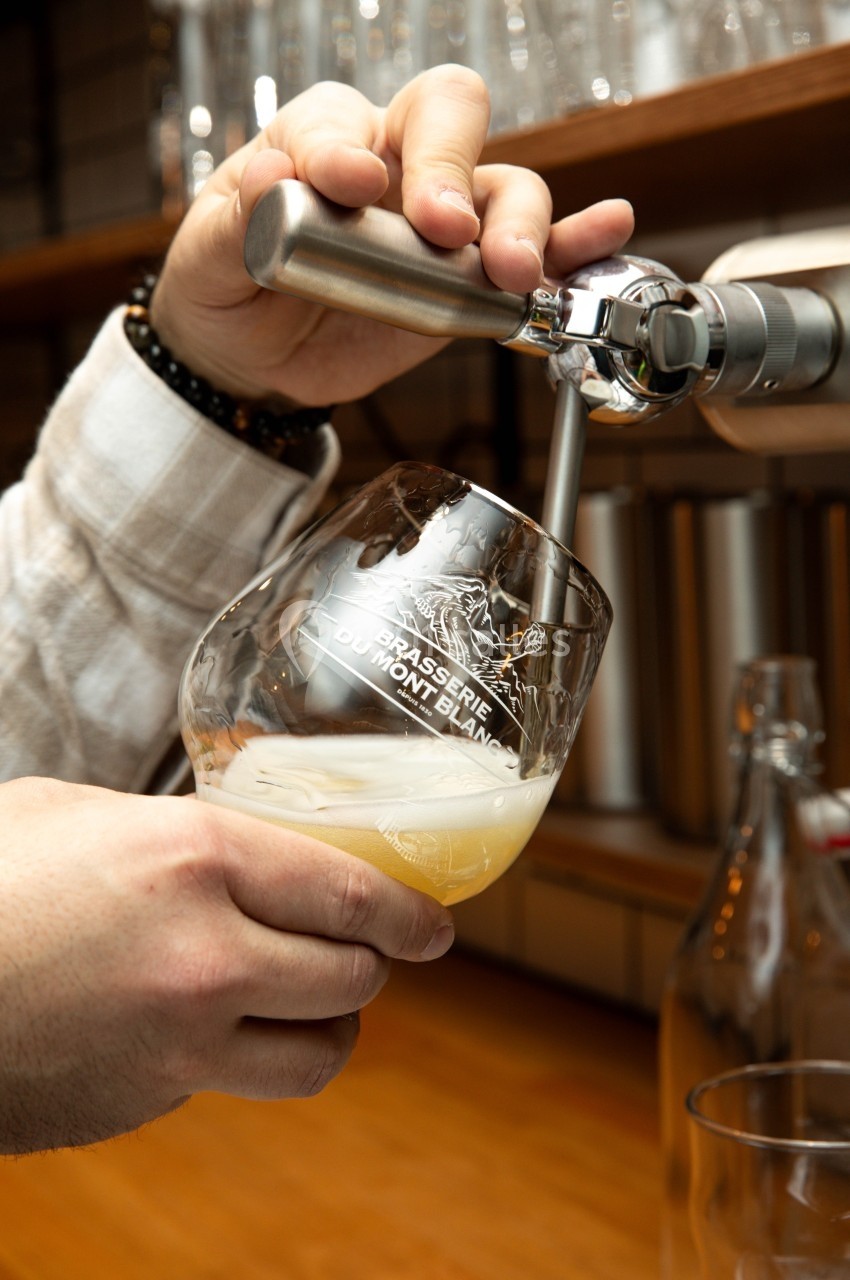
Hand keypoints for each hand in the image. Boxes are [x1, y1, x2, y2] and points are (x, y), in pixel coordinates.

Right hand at [0, 777, 453, 1153]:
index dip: (411, 915)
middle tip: (364, 952)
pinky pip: (233, 1084)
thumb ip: (172, 828)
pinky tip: (203, 1026)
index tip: (436, 926)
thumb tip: (232, 839)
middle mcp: (206, 958)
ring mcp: (179, 1045)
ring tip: (307, 1002)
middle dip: (373, 966)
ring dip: (328, 1028)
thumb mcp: (78, 813)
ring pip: (319, 1058)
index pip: (353, 894)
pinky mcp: (147, 1102)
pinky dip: (242, 1059)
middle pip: (354, 980)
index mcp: (196, 858)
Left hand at [150, 64, 633, 405]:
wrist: (252, 360)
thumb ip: (232, 218)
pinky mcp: (467, 281)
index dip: (348, 145)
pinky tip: (605, 231)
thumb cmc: (227, 288)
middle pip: (449, 120)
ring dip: (519, 223)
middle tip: (442, 228)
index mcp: (319, 139)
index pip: (347, 117)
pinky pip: (536, 253)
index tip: (347, 184)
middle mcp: (391, 164)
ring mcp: (439, 224)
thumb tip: (271, 173)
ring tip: (510, 270)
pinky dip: (575, 243)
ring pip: (505, 187)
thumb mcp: (206, 254)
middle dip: (450, 168)